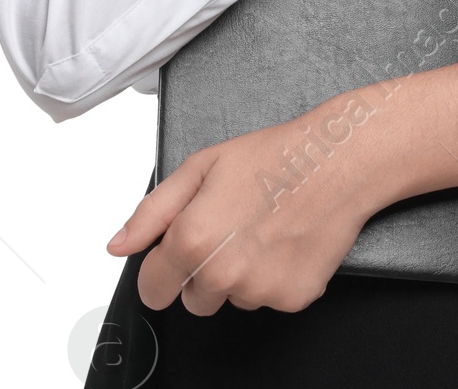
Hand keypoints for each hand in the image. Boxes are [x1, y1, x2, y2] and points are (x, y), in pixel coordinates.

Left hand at [108, 91, 390, 315]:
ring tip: (262, 228)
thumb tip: (120, 245)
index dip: (163, 267)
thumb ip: (152, 212)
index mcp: (192, 239)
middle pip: (193, 299)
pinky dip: (274, 277)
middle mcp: (222, 273)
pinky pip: (268, 299)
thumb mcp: (201, 166)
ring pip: (232, 300)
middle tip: (231, 227)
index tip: (179, 250)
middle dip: (203, 270)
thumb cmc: (273, 157)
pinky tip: (285, 241)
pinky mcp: (292, 299)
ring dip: (240, 275)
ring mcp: (259, 291)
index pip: (152, 289)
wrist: (337, 162)